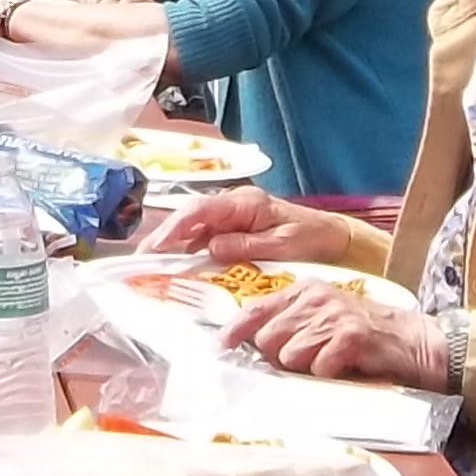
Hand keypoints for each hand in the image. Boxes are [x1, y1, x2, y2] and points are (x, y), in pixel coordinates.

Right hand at [155, 187, 345, 262]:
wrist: (334, 240)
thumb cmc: (312, 239)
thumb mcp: (283, 245)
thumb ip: (246, 245)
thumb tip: (210, 248)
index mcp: (245, 203)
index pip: (201, 210)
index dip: (175, 228)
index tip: (156, 246)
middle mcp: (234, 207)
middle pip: (190, 218)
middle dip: (163, 238)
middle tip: (141, 261)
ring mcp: (232, 220)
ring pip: (194, 231)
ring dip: (173, 249)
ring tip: (151, 269)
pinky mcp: (234, 233)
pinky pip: (205, 242)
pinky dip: (189, 255)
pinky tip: (177, 272)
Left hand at [231, 283, 450, 388]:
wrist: (418, 342)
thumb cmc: (368, 335)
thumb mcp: (326, 319)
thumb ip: (293, 326)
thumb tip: (255, 346)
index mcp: (306, 291)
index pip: (257, 309)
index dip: (237, 330)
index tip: (222, 346)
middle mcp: (316, 298)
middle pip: (269, 339)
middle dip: (281, 358)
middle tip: (310, 362)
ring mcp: (334, 315)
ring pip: (290, 355)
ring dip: (308, 368)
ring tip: (332, 363)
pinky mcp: (351, 337)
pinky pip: (318, 366)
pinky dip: (329, 374)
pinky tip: (346, 367)